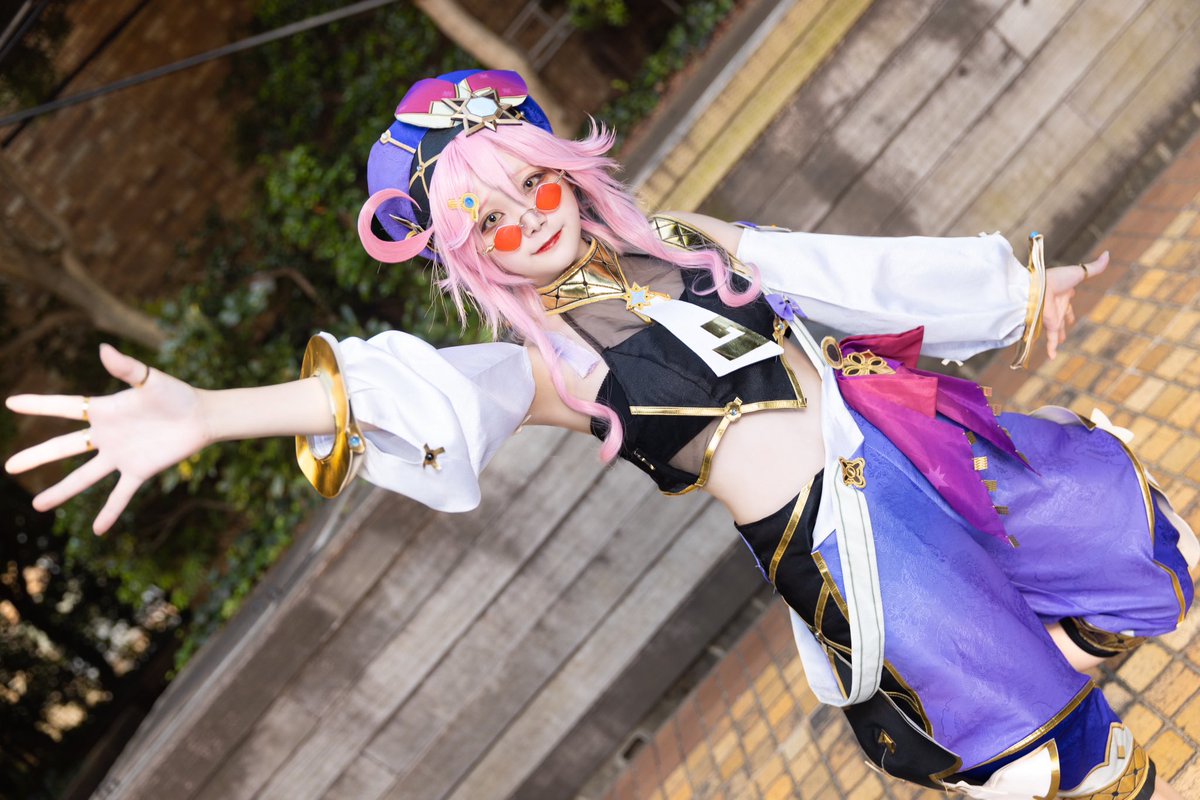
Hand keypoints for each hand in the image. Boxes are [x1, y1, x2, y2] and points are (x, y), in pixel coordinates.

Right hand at [5, 345, 208, 534]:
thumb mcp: (149, 379)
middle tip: (9, 467)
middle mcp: (106, 436)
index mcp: (104, 411)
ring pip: (85, 477)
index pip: (64, 407)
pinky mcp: (139, 471)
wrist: (201, 417)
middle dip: (37, 457)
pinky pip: (121, 495)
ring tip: (38, 506)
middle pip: (64, 447)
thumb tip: (103, 348)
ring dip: (62, 491)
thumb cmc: (175, 394)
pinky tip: (98, 530)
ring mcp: (120, 456)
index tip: (11, 402)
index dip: (39, 405)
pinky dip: (110, 512)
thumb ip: (126, 367)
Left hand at [1043, 251, 1107, 359]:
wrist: (1040, 288)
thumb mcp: (1079, 272)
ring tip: (1059, 342)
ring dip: (1058, 336)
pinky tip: (1052, 357)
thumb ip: (1095, 267)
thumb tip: (1108, 254)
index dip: (1069, 301)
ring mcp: (1053, 316)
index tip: (1071, 297)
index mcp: (1064, 293)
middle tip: (1066, 324)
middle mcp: (1057, 306)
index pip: (1068, 300)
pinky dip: (1052, 349)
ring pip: (1057, 329)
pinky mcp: (1050, 325)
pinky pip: (1052, 340)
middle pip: (1062, 315)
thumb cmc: (1057, 278)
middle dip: (1064, 320)